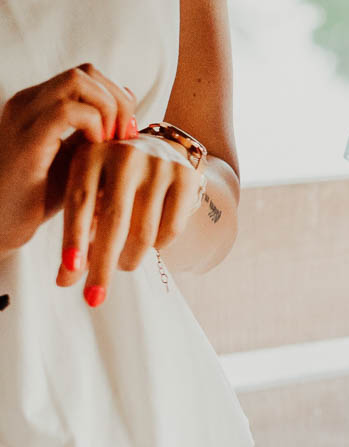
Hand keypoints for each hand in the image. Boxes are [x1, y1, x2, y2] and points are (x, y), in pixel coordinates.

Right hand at [0, 64, 135, 252]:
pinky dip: (94, 126)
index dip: (116, 97)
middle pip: (85, 72)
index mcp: (38, 103)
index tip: (126, 132)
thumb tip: (129, 96)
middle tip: (124, 137)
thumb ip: (99, 127)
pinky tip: (96, 150)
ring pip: (77, 81)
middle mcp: (28, 102)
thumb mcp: (78, 155)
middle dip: (117, 101)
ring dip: (108, 111)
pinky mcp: (27, 140)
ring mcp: (24, 117)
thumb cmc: (42, 194)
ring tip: (110, 143)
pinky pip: (67, 111)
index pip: (87, 75)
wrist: (3, 223)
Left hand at [55, 134, 202, 306]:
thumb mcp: (90, 194)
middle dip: (103, 266)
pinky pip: (172, 228)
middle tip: (95, 299)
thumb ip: (77, 235)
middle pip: (114, 222)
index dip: (73, 240)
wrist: (161, 147)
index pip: (79, 204)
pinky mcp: (186, 177)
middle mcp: (124, 156)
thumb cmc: (113, 180)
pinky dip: (158, 247)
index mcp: (90, 156)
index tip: (70, 275)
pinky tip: (149, 246)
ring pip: (145, 231)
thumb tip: (64, 281)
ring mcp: (159, 165)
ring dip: (131, 259)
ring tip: (123, 264)